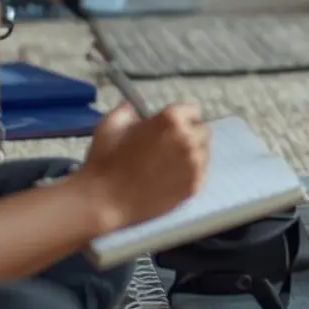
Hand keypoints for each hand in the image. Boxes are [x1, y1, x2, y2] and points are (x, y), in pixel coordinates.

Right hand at [74, 102, 209, 231]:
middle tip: (170, 146)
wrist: (104, 201)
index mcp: (171, 119)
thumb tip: (134, 107)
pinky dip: (190, 175)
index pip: (193, 110)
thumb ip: (128, 110)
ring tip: (169, 165)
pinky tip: (171, 179)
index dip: (181, 118)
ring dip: (192, 155)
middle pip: (202, 131)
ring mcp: (194, 164)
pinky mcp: (195, 185)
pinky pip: (201, 173)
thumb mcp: (111, 124)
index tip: (172, 127)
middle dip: (189, 135)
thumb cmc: (105, 162)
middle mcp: (188, 138)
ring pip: (204, 153)